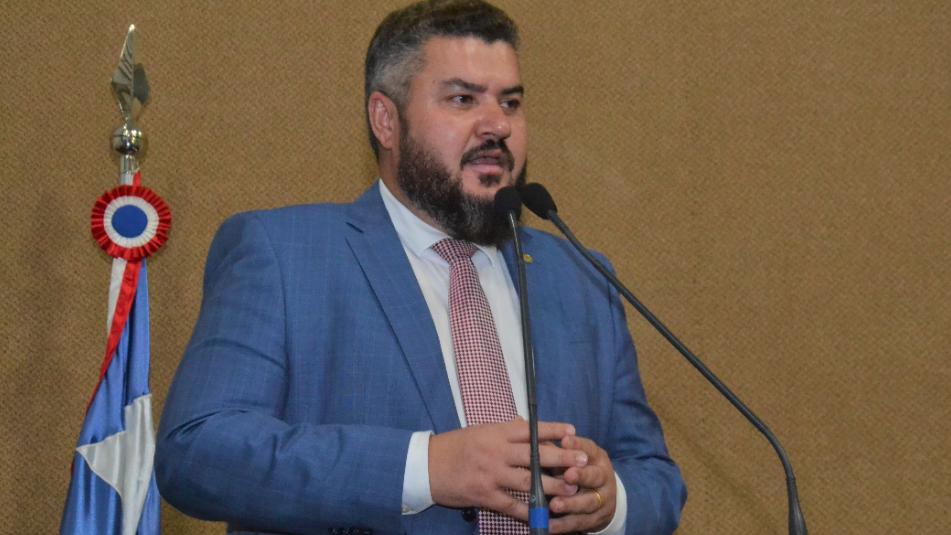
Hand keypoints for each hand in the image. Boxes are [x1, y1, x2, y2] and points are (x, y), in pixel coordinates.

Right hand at [429, 419, 587, 520]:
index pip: (530, 430)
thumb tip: (528, 429)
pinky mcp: (485, 496)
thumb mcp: (479, 431)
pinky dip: (529, 510)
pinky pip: (512, 505)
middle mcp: (495, 452)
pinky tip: (544, 514)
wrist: (426, 466)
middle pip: (535, 455)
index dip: (553, 431)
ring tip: (571, 487)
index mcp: (495, 433)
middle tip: (582, 460)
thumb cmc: (454, 447)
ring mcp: (491, 475)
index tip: (572, 432)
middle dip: (562, 458)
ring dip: (552, 485)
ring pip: (529, 481)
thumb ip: (504, 432)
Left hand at [549, 435, 616, 533]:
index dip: (578, 444)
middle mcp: (603, 477)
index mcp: (597, 458)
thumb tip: (535, 439)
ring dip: (571, 504)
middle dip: (581, 476)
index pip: (589, 448)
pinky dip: (563, 525)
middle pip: (594, 476)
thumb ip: (557, 451)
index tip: (565, 441)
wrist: (602, 497)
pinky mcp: (595, 519)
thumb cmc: (580, 471)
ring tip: (554, 505)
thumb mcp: (572, 459)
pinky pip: (579, 523)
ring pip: (588, 502)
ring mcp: (602, 500)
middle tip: (568, 475)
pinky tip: (549, 526)